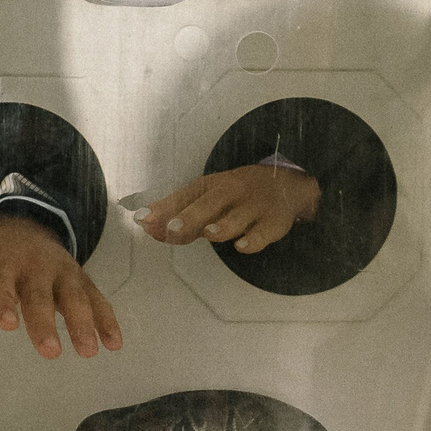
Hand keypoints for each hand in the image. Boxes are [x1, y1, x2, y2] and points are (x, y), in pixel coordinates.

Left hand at [0, 213, 123, 358]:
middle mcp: (33, 268)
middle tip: (50, 352)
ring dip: (83, 323)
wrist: (24, 229)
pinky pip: (98, 299)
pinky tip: (115, 343)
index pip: (0, 285)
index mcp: (1, 268)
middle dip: (45, 322)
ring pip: (74, 296)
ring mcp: (61, 273)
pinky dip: (107, 320)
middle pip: (39, 295)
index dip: (3, 303)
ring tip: (88, 352)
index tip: (8, 325)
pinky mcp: (83, 280)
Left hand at [139, 165, 320, 253]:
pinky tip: (242, 246)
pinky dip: (254, 239)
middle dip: (191, 216)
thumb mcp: (208, 195)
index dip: (164, 208)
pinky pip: (265, 232)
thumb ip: (179, 212)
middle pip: (210, 203)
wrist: (287, 185)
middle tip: (172, 228)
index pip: (186, 195)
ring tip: (209, 233)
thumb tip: (147, 226)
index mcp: (212, 185)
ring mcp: (254, 207)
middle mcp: (232, 192)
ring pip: (237, 217)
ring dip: (223, 226)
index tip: (143, 219)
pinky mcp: (274, 222)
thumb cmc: (237, 194)